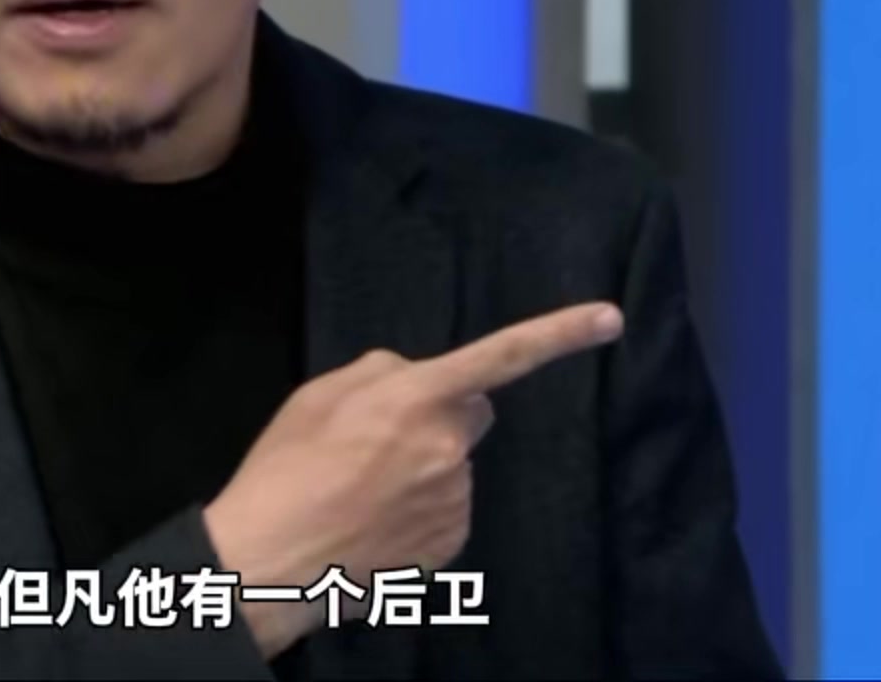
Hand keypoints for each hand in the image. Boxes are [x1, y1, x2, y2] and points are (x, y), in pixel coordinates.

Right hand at [203, 301, 623, 657]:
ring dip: (423, 466)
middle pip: (469, 413)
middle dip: (442, 414)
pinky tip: (374, 519)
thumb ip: (377, 374)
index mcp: (416, 399)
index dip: (559, 334)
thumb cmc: (285, 469)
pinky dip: (420, 508)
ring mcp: (455, 501)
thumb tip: (412, 377)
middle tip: (380, 438)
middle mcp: (449, 449)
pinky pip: (447, 508)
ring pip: (453, 464)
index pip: (501, 356)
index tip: (610, 318)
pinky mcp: (451, 544)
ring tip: (360, 488)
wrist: (270, 562)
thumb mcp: (316, 396)